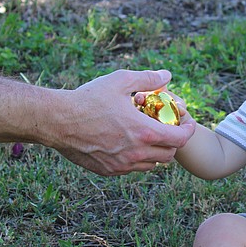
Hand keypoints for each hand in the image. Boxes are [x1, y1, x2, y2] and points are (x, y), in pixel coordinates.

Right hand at [52, 69, 195, 174]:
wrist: (58, 122)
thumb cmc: (88, 99)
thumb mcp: (120, 81)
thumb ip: (147, 79)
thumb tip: (167, 75)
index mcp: (145, 132)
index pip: (180, 139)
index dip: (188, 131)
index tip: (187, 124)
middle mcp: (137, 153)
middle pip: (169, 155)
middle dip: (173, 142)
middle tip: (167, 129)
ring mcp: (123, 165)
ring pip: (151, 165)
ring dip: (156, 153)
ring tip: (149, 137)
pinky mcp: (109, 170)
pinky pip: (132, 169)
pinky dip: (137, 159)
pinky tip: (129, 144)